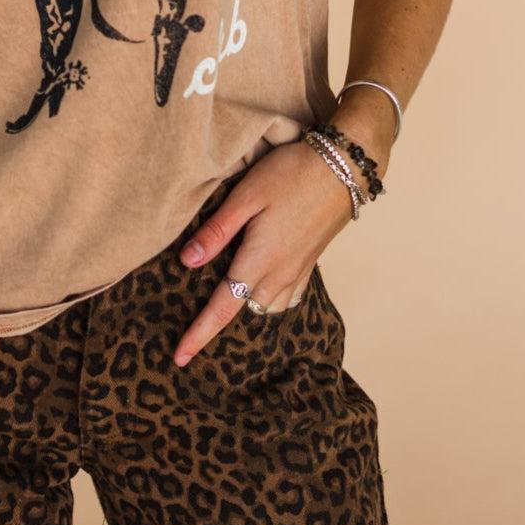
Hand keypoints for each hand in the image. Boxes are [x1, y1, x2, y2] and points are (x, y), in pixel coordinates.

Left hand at [172, 139, 354, 366]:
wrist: (346, 166)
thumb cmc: (292, 174)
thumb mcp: (246, 195)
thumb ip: (217, 231)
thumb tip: (188, 262)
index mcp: (261, 260)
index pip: (223, 307)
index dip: (199, 334)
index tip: (179, 358)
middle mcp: (281, 273)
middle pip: (242, 311)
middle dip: (216, 326)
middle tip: (189, 336)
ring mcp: (299, 270)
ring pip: (265, 306)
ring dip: (243, 313)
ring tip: (220, 312)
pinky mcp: (310, 262)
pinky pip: (286, 296)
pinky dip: (267, 301)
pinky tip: (258, 291)